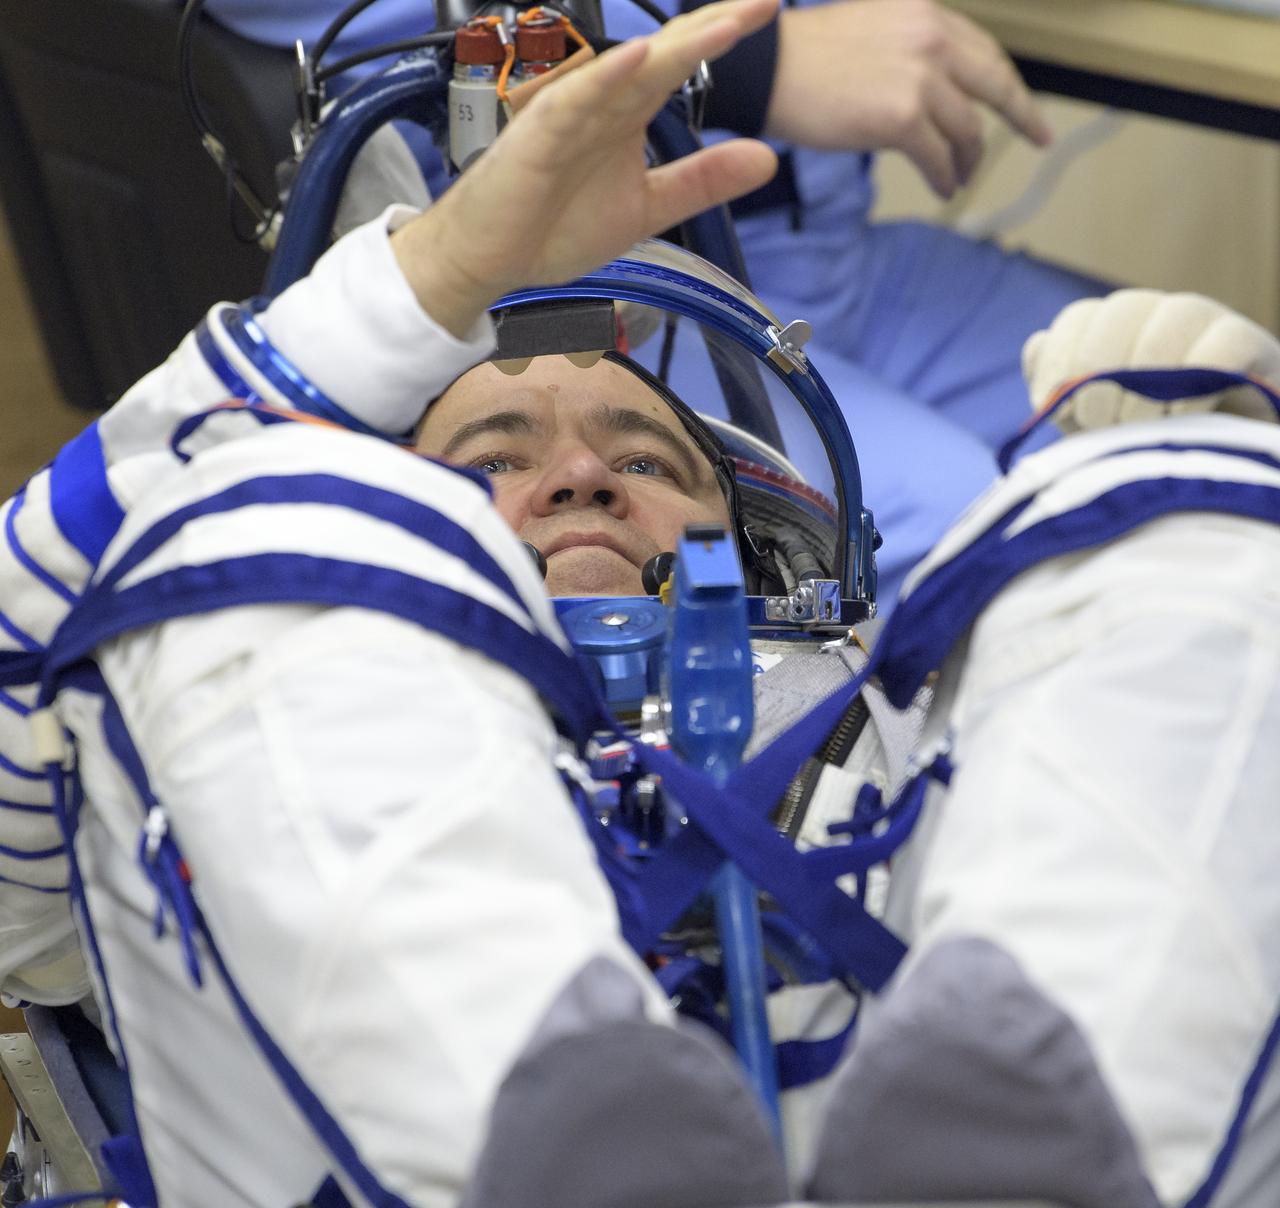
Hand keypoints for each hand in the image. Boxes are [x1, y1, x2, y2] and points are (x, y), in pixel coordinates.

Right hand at [392, 0, 779, 336]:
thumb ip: (702, 181)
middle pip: (664, 54)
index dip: (722, 35)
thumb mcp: (647, 208)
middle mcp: (602, 103)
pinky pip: (574, 102)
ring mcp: (570, 116)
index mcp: (627, 114)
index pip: (680, 63)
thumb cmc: (552, 228)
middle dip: (713, 25)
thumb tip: (767, 159)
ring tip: (726, 24)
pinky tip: (639, 58)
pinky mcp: (539, 138)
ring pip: (627, 71)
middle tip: (763, 1)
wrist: (491, 260)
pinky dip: (605, 79)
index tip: (768, 9)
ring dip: (676, 47)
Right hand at [765, 0, 1049, 197]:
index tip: (1026, 104)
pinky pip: (939, 158)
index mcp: (927, 16)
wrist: (770, 71)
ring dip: (967, 160)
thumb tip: (934, 96)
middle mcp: (933, 41)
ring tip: (959, 178)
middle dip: (1021, 116)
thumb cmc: (806, 58)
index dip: (1008, 82)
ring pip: (967, 130)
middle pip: (995, 85)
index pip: (984, 52)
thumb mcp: (873, 31)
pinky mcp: (902, 119)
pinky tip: (943, 188)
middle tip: (1037, 137)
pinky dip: (945, 177)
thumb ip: (912, 52)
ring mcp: (920, 80)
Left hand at [1022, 289, 1279, 432]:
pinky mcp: (1254, 347)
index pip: (1078, 318)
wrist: (1221, 466)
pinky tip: (1177, 421)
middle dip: (1098, 376)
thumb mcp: (1092, 424)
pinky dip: (1192, 387)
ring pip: (1170, 322)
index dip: (1060, 365)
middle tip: (1098, 426)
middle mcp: (1160, 313)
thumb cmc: (1146, 445)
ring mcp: (1209, 323)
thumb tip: (1037, 345)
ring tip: (1136, 429)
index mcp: (1115, 326)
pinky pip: (1223, 347)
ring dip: (1142, 386)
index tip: (1054, 410)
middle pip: (1120, 312)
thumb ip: (1060, 387)